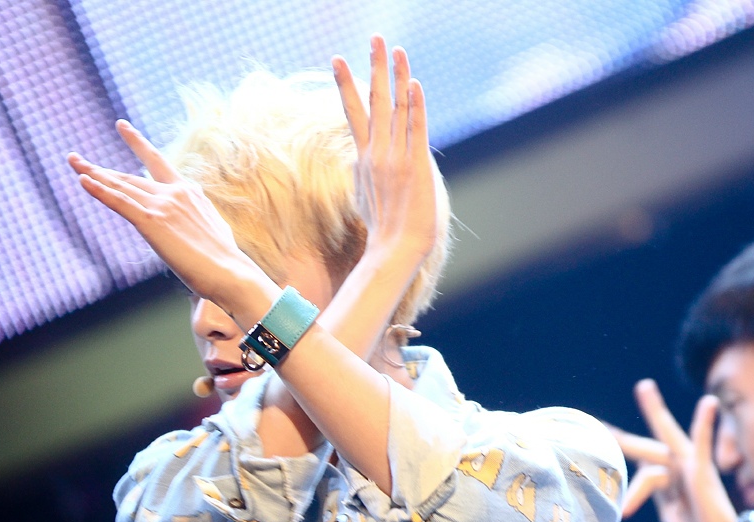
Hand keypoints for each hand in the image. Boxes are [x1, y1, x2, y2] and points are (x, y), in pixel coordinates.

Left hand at [67, 122, 264, 310]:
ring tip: (73, 162)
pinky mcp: (152, 221)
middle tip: (75, 158)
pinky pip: (120, 202)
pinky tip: (83, 180)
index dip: (137, 144)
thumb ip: (201, 219)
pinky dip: (100, 191)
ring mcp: (163, 205)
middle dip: (100, 168)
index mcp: (189, 192)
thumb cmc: (225, 260)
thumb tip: (202, 221)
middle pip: (129, 176)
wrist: (229, 272)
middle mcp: (174, 192)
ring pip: (121, 186)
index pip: (157, 163)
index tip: (122, 127)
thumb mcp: (214, 230)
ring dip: (93, 174)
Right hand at [332, 35, 437, 264]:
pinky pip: (416, 129)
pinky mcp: (415, 166)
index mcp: (364, 159)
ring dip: (396, 76)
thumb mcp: (366, 198)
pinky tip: (414, 84)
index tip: (338, 59)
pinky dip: (415, 106)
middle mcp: (377, 153)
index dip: (346, 84)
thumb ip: (365, 177)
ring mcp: (395, 158)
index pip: (354, 113)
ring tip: (395, 48)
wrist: (393, 250)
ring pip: (395, 108)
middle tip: (375, 38)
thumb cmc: (383, 233)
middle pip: (373, 101)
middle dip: (374, 67)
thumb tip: (361, 169)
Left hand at [610, 379, 737, 521]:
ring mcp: (691, 469)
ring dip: (653, 415)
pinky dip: (704, 424)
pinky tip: (708, 403)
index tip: (605, 432)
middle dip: (637, 425)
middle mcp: (679, 470)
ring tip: (644, 387)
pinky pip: (701, 444)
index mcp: (669, 481)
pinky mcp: (703, 472)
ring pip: (660, 446)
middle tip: (632, 393)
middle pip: (651, 444)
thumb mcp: (669, 513)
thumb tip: (635, 478)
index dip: (625, 446)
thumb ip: (654, 494)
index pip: (644, 458)